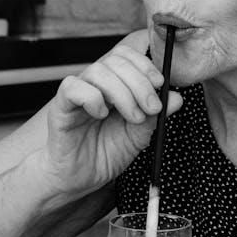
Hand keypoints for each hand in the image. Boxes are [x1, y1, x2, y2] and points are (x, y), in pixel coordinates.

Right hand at [41, 30, 182, 198]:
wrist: (77, 180)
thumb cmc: (103, 155)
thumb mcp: (138, 136)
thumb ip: (155, 117)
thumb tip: (176, 98)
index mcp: (113, 85)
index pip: (126, 56)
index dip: (144, 65)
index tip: (160, 84)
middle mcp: (95, 85)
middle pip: (116, 61)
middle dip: (140, 83)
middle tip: (151, 108)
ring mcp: (77, 94)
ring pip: (97, 71)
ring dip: (122, 93)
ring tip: (132, 117)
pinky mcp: (60, 107)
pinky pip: (72, 87)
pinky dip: (92, 97)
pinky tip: (101, 114)